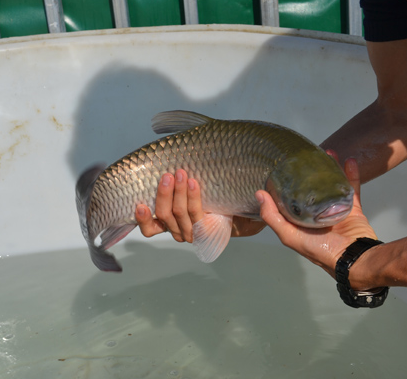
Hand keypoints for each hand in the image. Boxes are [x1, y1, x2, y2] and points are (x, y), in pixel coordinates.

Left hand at [135, 169, 265, 242]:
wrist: (219, 217)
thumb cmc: (230, 208)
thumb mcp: (243, 207)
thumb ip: (254, 206)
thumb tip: (265, 194)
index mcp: (209, 232)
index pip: (197, 218)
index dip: (193, 200)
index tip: (194, 181)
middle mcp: (190, 234)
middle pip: (178, 214)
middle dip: (177, 193)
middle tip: (180, 173)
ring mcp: (174, 230)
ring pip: (164, 216)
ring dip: (164, 195)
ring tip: (168, 177)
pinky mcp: (162, 226)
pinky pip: (150, 229)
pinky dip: (143, 218)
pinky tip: (141, 204)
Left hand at [255, 158, 376, 278]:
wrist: (352, 258)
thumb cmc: (318, 250)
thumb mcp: (289, 235)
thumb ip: (273, 217)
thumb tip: (259, 194)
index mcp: (300, 221)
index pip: (290, 199)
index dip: (286, 183)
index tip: (284, 166)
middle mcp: (316, 215)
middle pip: (312, 188)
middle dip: (310, 172)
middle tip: (308, 155)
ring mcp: (334, 211)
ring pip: (331, 185)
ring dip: (331, 169)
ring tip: (328, 153)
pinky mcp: (351, 209)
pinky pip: (351, 189)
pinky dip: (351, 175)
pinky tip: (350, 161)